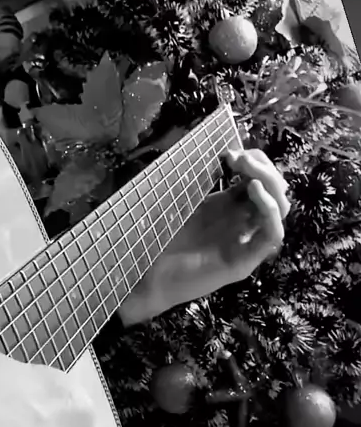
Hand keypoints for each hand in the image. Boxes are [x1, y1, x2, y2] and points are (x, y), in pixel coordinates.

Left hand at [120, 149, 289, 323]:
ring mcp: (246, 244)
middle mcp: (243, 225)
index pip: (260, 180)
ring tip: (248, 169)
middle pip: (275, 191)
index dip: (254, 162)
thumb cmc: (158, 239)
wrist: (146, 278)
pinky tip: (253, 191)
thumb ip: (202, 181)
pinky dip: (269, 210)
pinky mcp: (244, 262)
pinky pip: (271, 235)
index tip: (230, 152)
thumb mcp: (184, 202)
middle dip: (263, 167)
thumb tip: (218, 149)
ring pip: (280, 209)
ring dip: (269, 183)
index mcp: (230, 209)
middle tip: (238, 158)